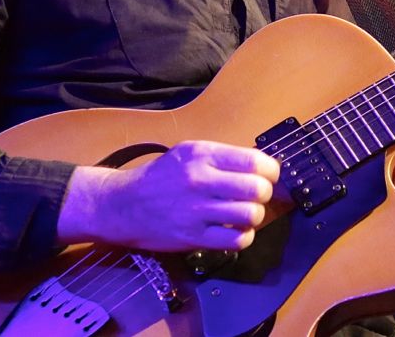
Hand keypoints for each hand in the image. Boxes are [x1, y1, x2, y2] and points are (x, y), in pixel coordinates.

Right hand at [56, 140, 280, 251]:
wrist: (124, 205)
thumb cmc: (161, 177)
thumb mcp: (189, 153)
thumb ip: (222, 157)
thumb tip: (262, 165)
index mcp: (202, 155)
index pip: (255, 161)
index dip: (270, 171)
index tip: (268, 176)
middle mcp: (200, 181)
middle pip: (257, 189)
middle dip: (264, 194)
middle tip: (256, 196)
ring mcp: (197, 211)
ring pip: (250, 215)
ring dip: (254, 216)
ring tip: (244, 214)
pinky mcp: (193, 237)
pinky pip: (236, 240)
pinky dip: (243, 236)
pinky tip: (234, 230)